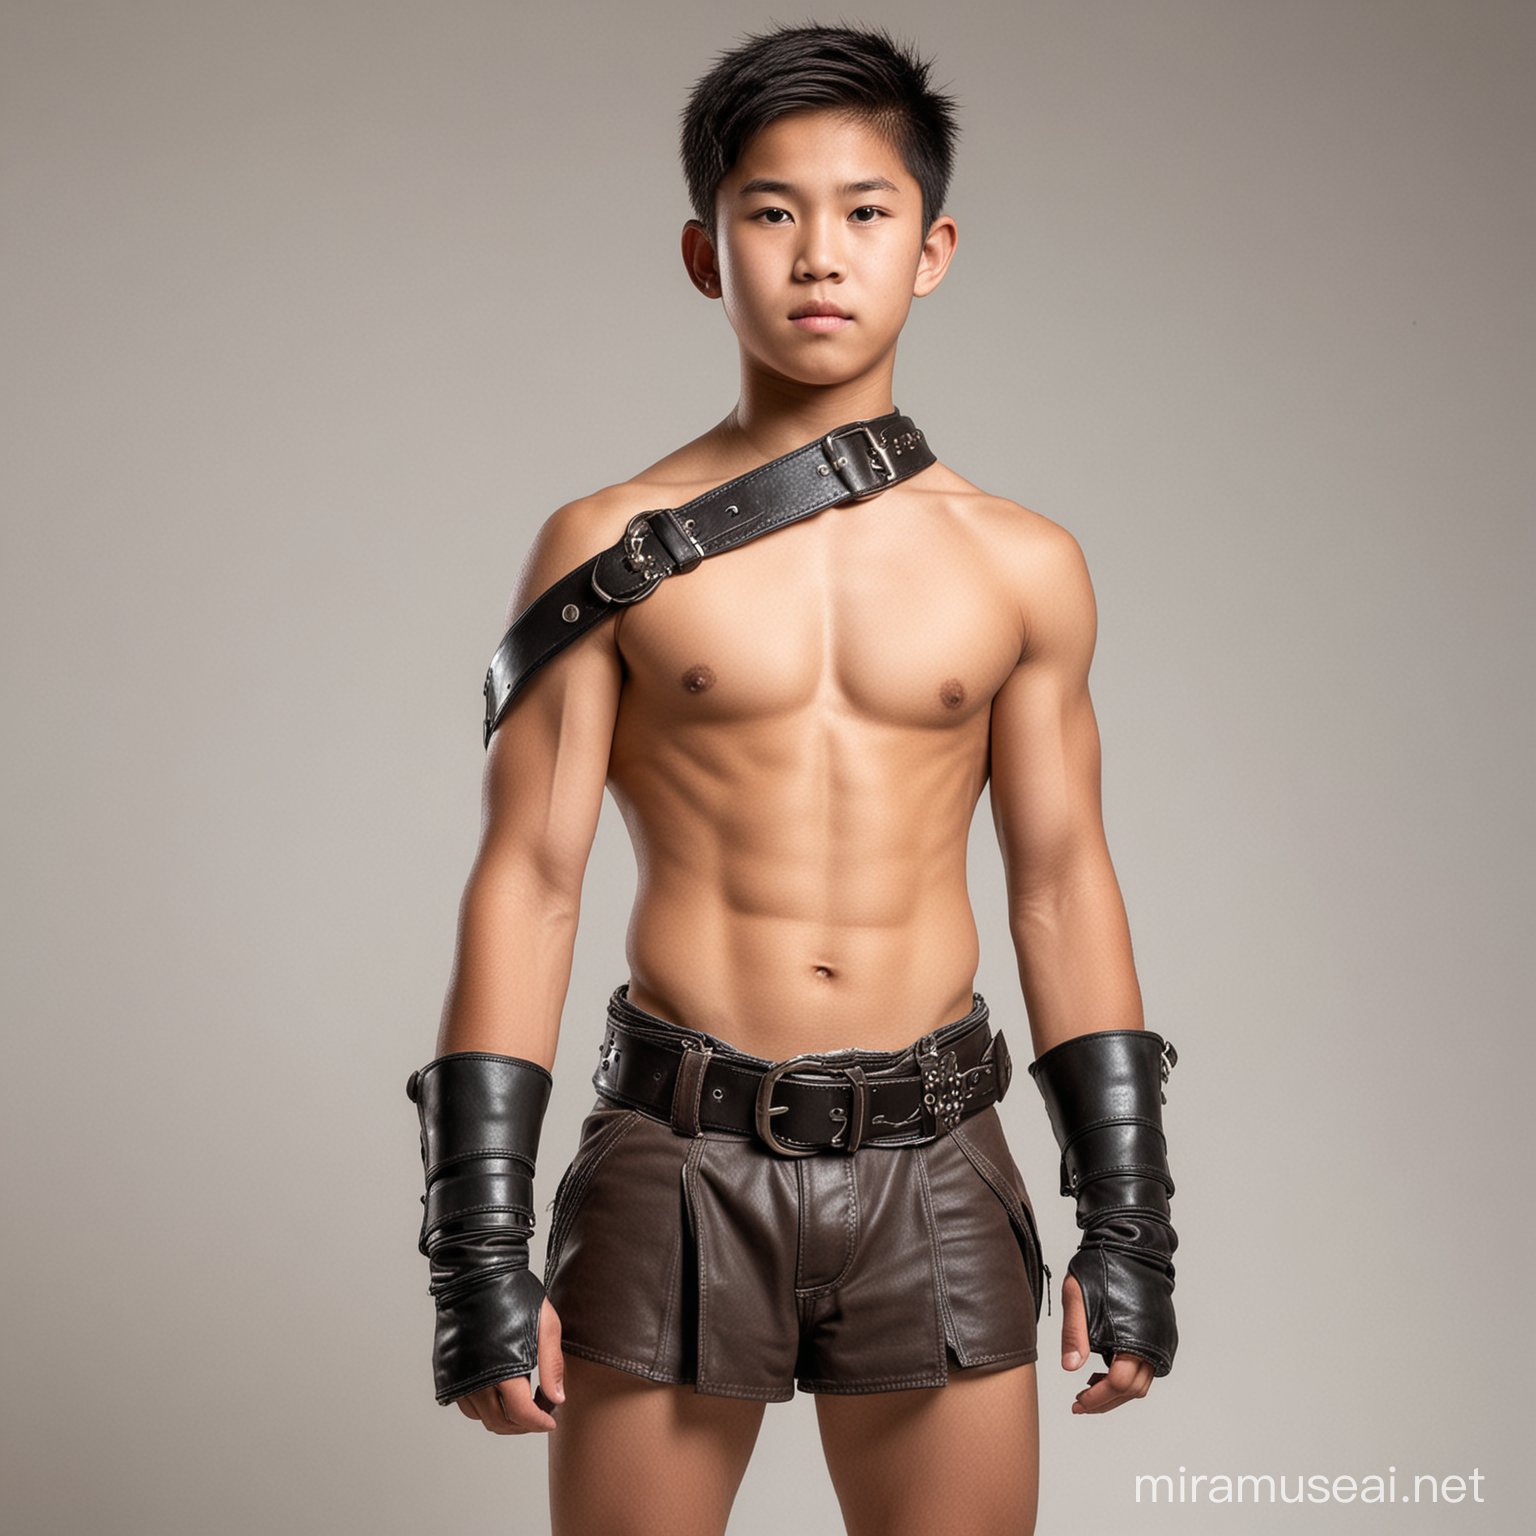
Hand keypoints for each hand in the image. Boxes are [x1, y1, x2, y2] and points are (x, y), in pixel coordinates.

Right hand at [455, 1298, 565, 1433]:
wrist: (477, 1274)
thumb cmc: (515, 1294)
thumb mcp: (546, 1324)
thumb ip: (552, 1365)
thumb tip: (557, 1399)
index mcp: (503, 1369)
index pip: (521, 1415)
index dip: (539, 1423)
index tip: (550, 1420)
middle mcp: (476, 1379)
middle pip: (499, 1423)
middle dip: (522, 1425)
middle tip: (538, 1413)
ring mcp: (458, 1376)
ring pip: (480, 1417)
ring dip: (502, 1419)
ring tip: (520, 1403)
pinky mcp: (446, 1371)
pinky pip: (464, 1404)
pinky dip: (482, 1407)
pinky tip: (498, 1392)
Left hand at [1060, 1274, 1154, 1414]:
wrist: (1132, 1245)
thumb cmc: (1102, 1266)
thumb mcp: (1076, 1296)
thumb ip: (1074, 1333)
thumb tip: (1069, 1368)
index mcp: (1132, 1337)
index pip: (1119, 1384)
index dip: (1097, 1398)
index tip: (1078, 1401)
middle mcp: (1153, 1343)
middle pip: (1132, 1390)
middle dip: (1106, 1401)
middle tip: (1080, 1402)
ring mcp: (1161, 1339)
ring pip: (1143, 1382)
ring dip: (1118, 1391)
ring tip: (1089, 1384)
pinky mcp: (1163, 1334)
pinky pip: (1149, 1366)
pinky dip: (1129, 1376)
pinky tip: (1107, 1368)